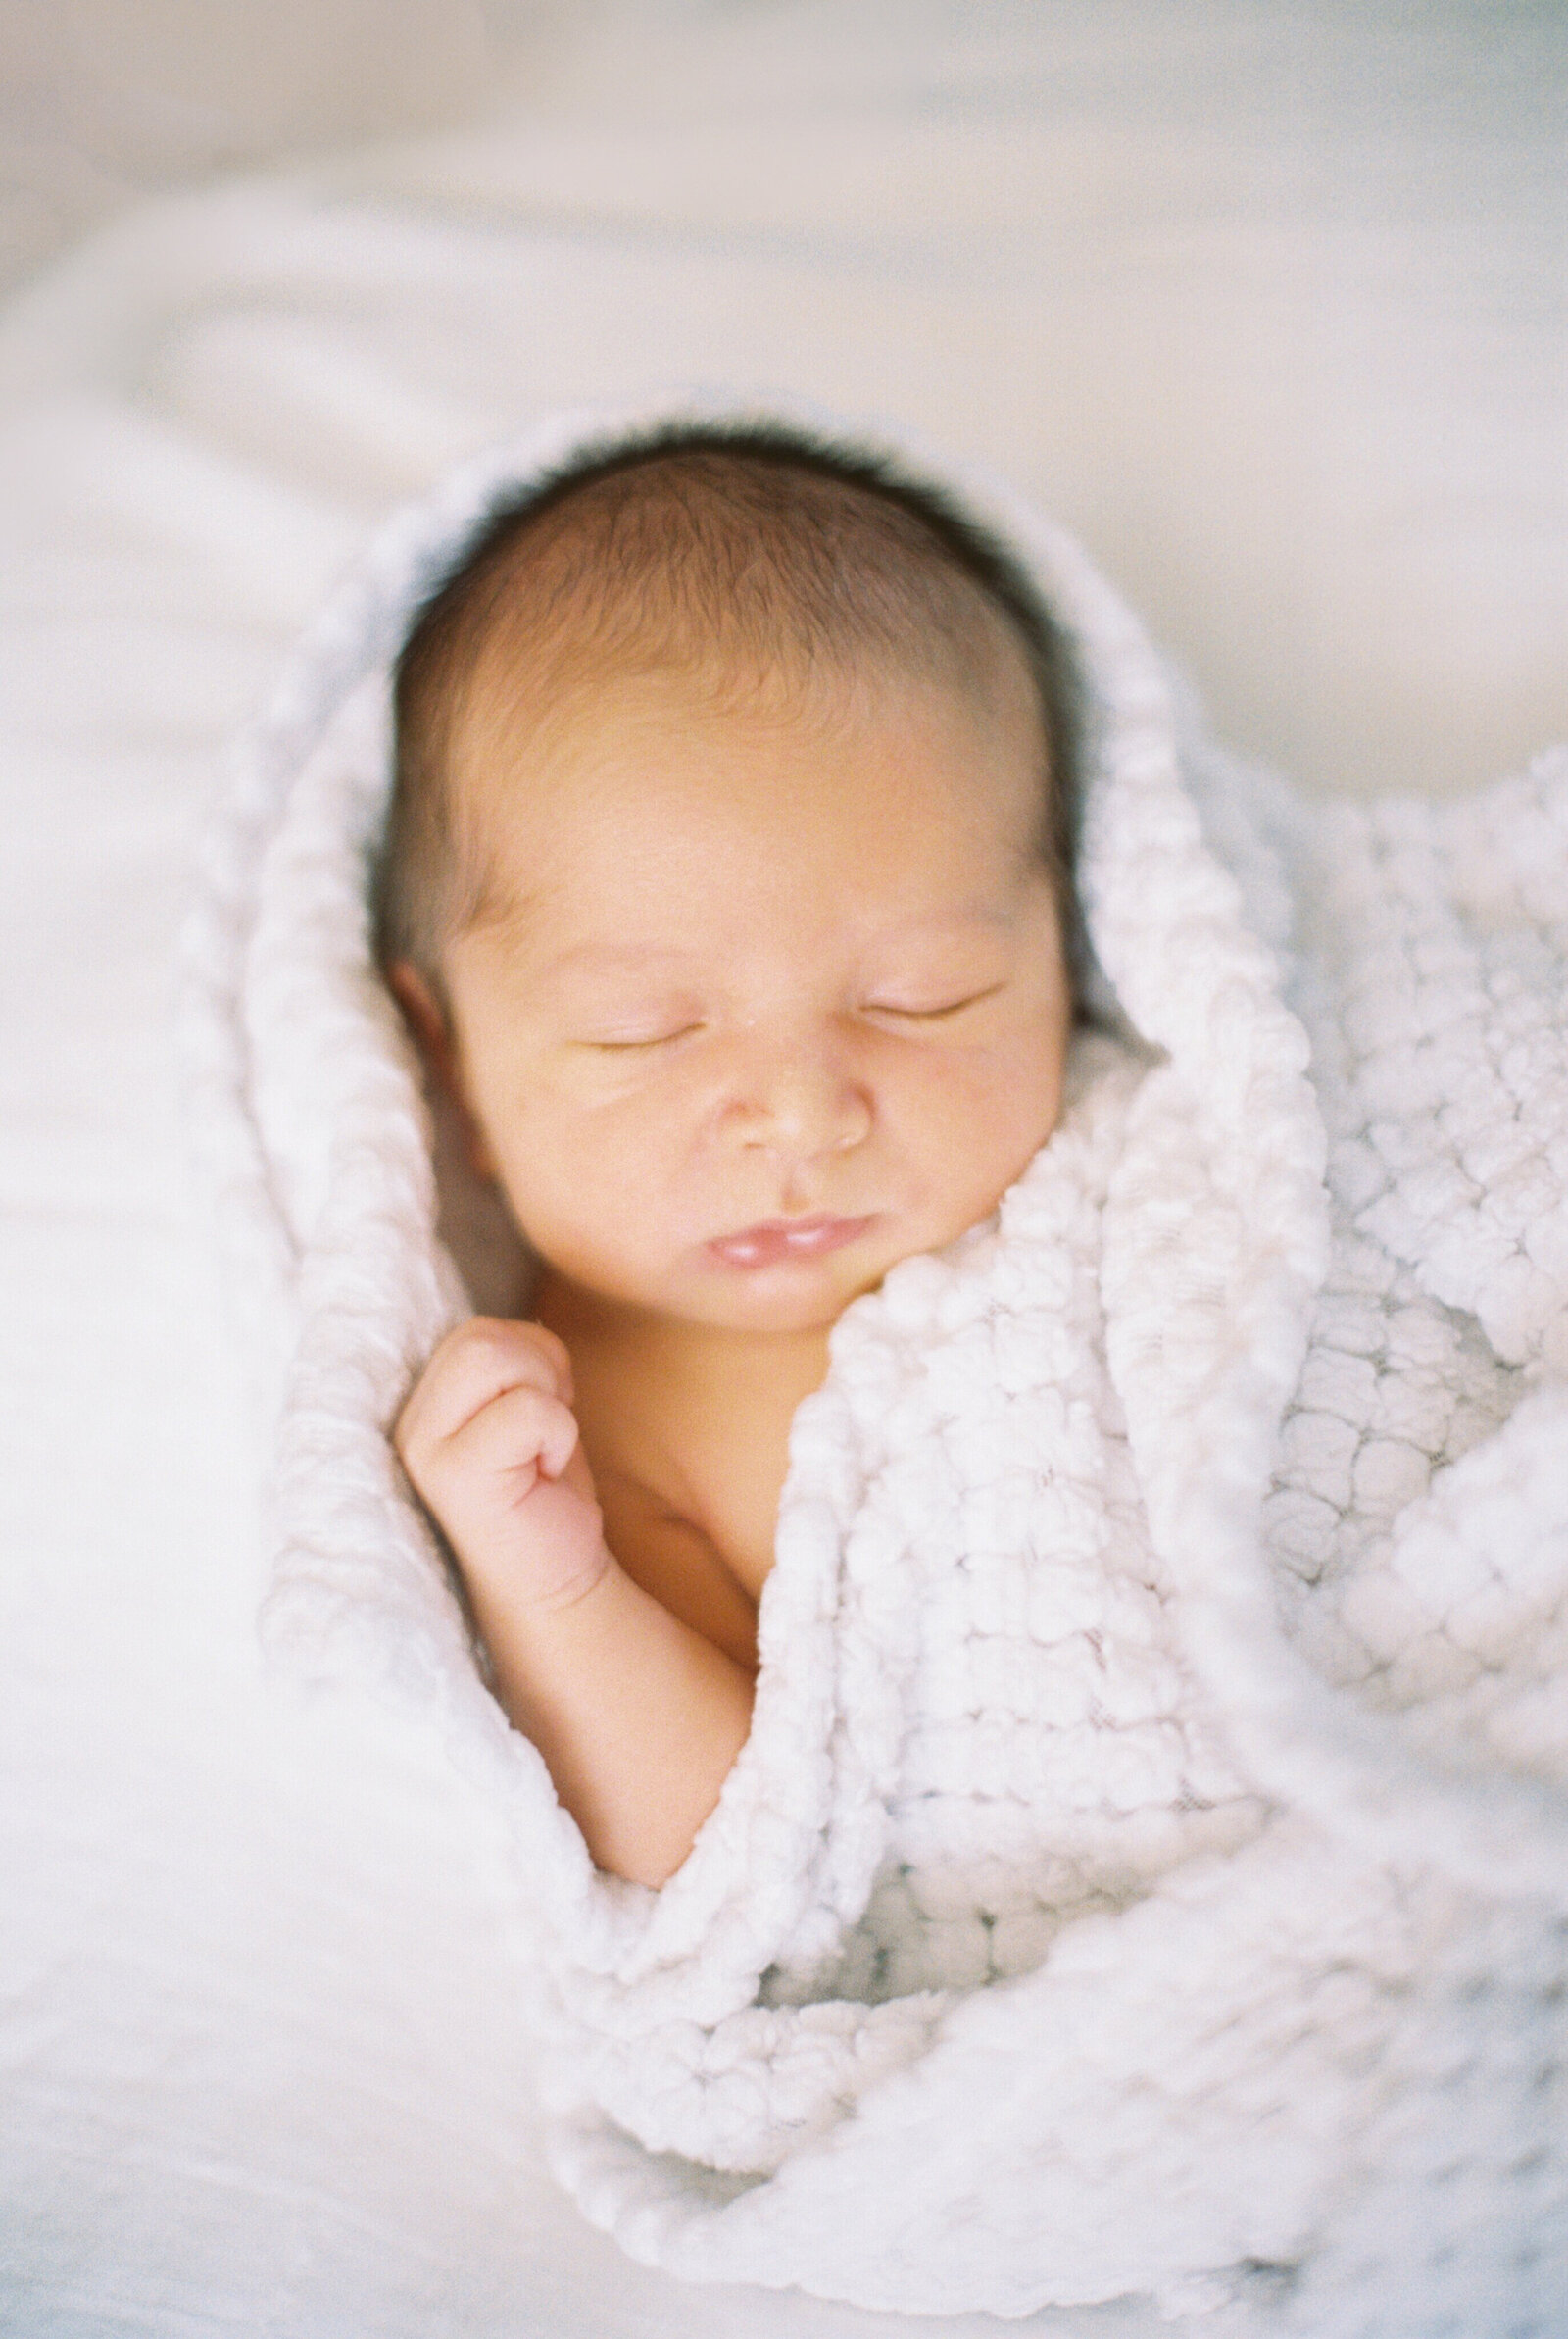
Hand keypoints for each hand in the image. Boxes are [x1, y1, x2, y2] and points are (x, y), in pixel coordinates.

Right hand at [394, 1317, 608, 1610]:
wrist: (555, 1583)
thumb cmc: (542, 1495)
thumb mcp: (523, 1408)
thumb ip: (509, 1364)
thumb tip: (529, 1331)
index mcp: (425, 1402)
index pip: (476, 1331)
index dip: (531, 1358)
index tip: (543, 1411)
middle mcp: (411, 1422)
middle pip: (480, 1336)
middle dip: (539, 1371)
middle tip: (547, 1431)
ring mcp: (424, 1449)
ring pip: (495, 1357)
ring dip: (546, 1398)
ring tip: (540, 1448)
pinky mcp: (453, 1477)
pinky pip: (526, 1409)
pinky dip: (557, 1432)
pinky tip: (543, 1474)